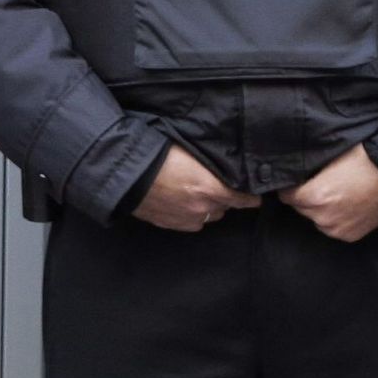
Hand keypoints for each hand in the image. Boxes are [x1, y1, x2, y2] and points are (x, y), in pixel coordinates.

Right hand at [132, 145, 260, 231]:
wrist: (123, 173)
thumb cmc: (156, 155)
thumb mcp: (190, 151)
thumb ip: (212, 163)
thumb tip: (225, 165)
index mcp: (212, 189)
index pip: (245, 199)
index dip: (251, 195)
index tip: (253, 192)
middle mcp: (203, 209)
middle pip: (226, 207)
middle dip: (223, 197)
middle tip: (214, 183)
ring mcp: (186, 220)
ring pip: (208, 216)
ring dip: (206, 207)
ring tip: (194, 193)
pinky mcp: (170, 225)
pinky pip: (190, 222)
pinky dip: (190, 213)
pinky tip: (180, 201)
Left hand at [279, 143, 377, 242]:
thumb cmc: (362, 161)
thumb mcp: (329, 159)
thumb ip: (308, 172)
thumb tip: (294, 173)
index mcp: (313, 196)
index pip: (286, 195)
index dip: (291, 187)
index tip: (298, 181)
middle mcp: (322, 217)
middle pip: (300, 208)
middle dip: (305, 198)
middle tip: (318, 186)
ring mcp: (337, 229)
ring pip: (315, 219)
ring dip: (319, 210)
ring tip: (334, 196)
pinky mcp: (350, 236)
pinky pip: (332, 228)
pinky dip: (334, 219)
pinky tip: (345, 206)